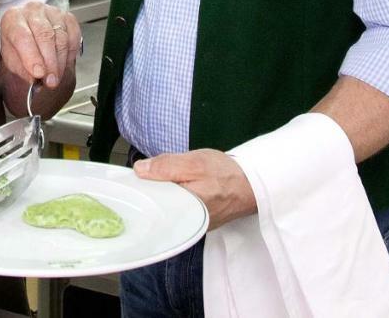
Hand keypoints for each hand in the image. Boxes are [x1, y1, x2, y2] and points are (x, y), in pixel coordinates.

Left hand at [0, 2, 80, 89]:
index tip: (39, 74)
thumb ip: (24, 70)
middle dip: (50, 63)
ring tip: (56, 77)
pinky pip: (73, 36)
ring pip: (61, 38)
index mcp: (13, 18)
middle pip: (45, 35)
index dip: (31, 56)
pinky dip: (70, 53)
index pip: (22, 36)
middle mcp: (32, 10)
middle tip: (51, 81)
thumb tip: (36, 80)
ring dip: (60, 62)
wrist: (30, 36)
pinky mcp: (67, 17)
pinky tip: (63, 63)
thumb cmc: (19, 47)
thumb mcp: (14, 61)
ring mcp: (52, 11)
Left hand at [134, 149, 257, 229]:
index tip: (136, 178)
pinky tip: (178, 189)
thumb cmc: (227, 174)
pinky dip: (175, 198)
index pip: (151, 204)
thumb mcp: (195, 162)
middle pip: (157, 207)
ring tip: (168, 182)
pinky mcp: (196, 222)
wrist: (252, 185)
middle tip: (154, 176)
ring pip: (167, 208)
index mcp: (185, 209)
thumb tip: (140, 169)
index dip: (142, 188)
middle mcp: (187, 223)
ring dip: (164, 194)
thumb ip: (167, 166)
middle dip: (153, 191)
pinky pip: (178, 210)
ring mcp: (192, 225)